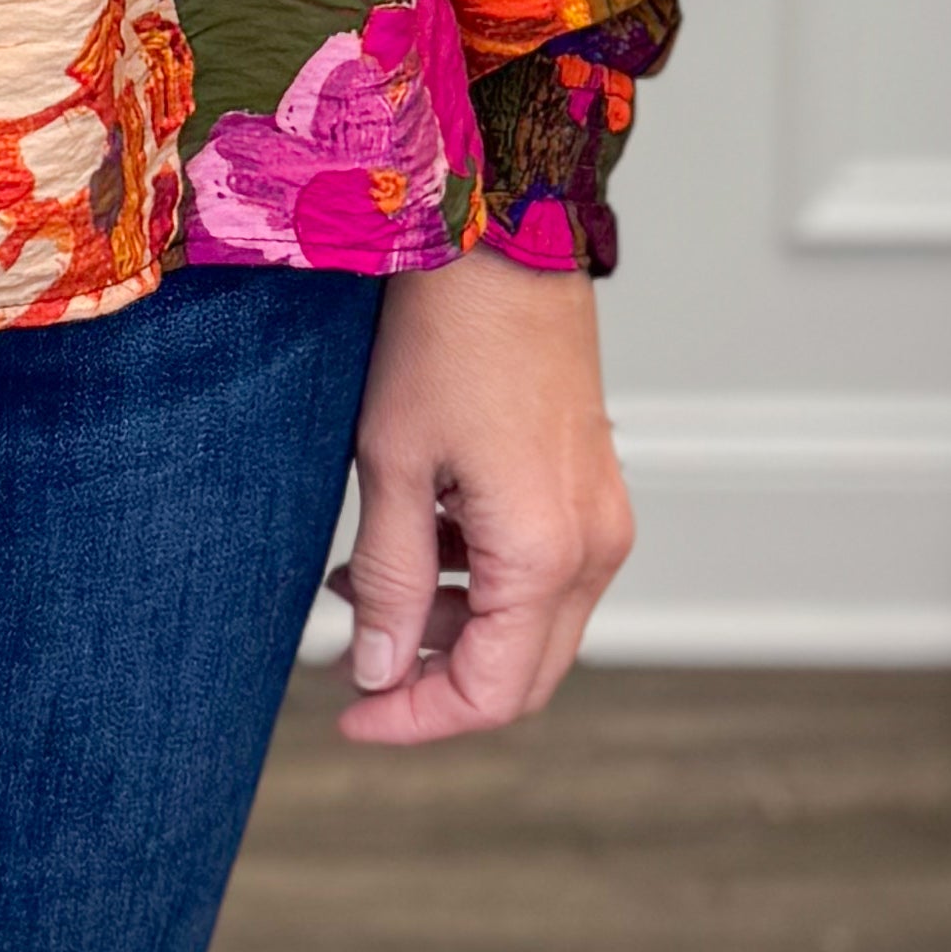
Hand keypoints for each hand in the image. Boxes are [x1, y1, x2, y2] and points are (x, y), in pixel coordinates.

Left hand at [329, 245, 633, 746]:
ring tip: (364, 585)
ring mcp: (602, 515)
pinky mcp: (591, 485)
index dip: (416, 719)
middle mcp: (593, 547)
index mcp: (545, 554)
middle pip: (522, 674)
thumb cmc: (444, 333)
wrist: (505, 232)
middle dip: (435, 683)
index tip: (348, 715)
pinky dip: (478, 581)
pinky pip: (542, 571)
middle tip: (356, 668)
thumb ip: (392, 580)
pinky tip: (415, 539)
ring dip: (452, 627)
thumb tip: (380, 671)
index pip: (491, 693)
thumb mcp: (393, 462)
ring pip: (532, 624)